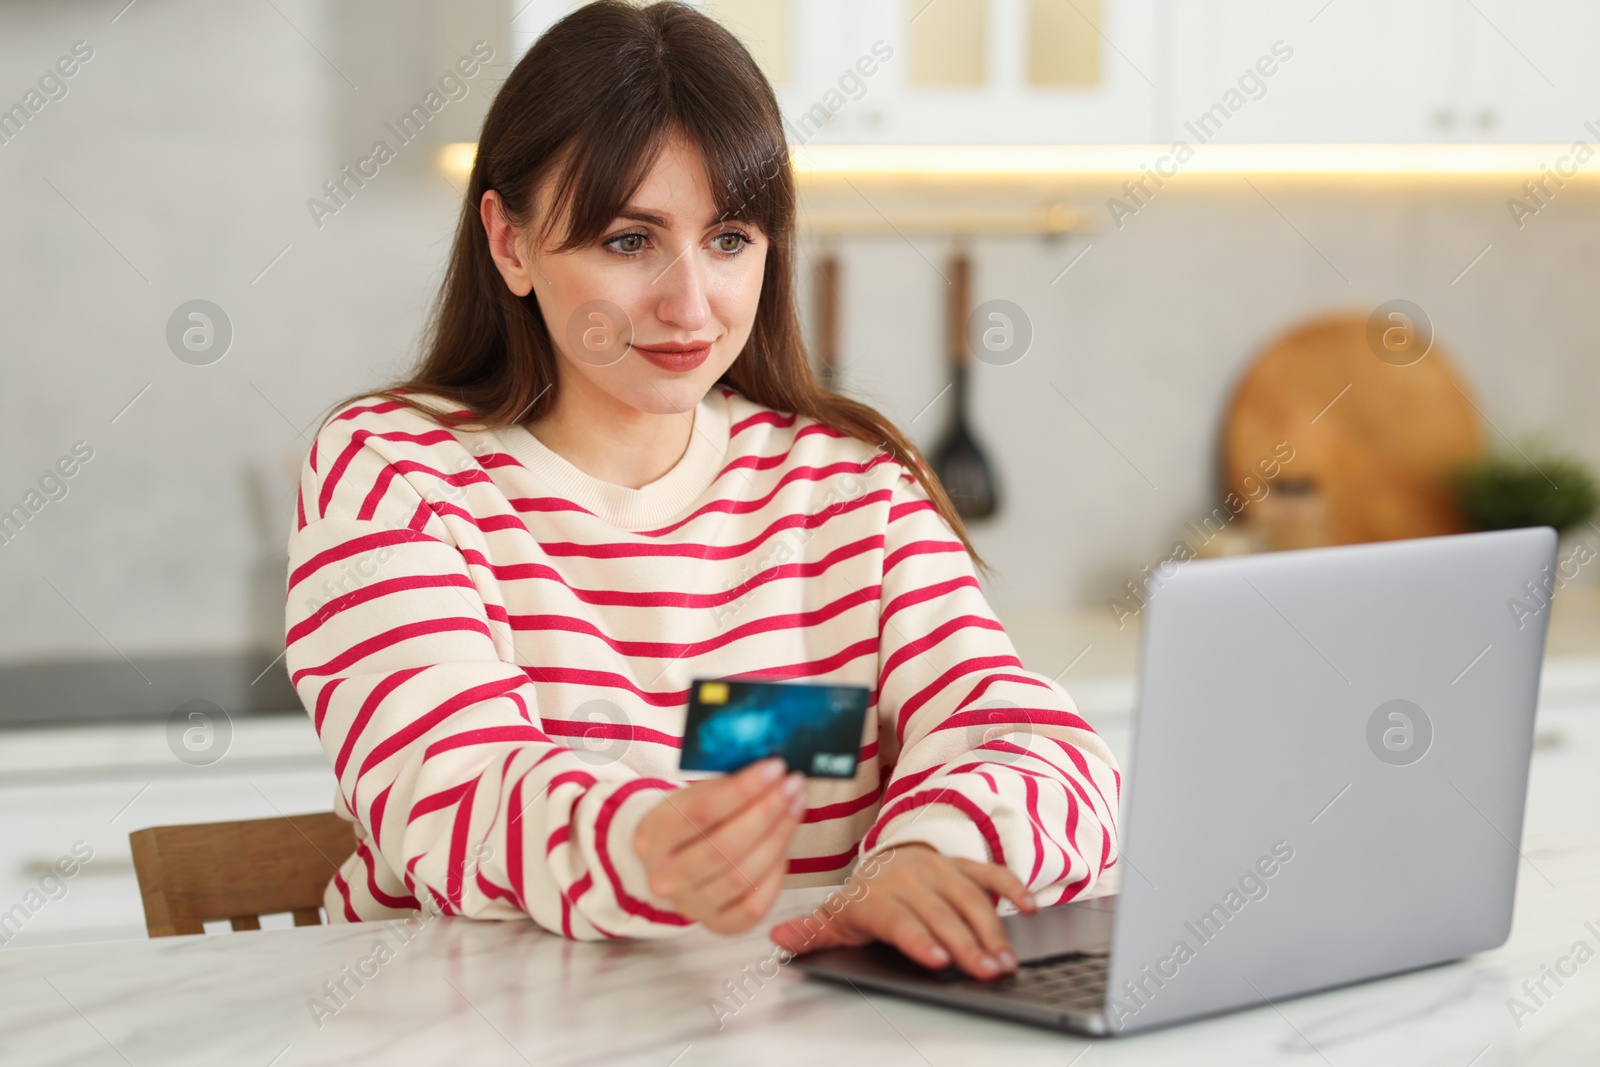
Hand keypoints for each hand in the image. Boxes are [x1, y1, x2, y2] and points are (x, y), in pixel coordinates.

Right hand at [632, 757, 805, 933]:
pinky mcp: (716, 924)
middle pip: (724, 847)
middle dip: (766, 813)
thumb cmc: (688, 821)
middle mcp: (664, 877)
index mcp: (651, 837)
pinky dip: (776, 875)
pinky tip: (785, 845)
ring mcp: (689, 906)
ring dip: (777, 838)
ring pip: (742, 876)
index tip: (774, 768)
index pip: (700, 812)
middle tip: (792, 786)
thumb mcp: (692, 796)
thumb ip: (725, 786)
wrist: (671, 861)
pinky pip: (754, 906)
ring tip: (796, 807)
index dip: (743, 790)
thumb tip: (773, 773)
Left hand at [769, 843, 1038, 980]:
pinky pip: (990, 872)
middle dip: (967, 944)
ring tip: (1007, 958)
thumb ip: (812, 933)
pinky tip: (1029, 908)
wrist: (886, 859)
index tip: (938, 960)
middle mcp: (911, 879)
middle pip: (943, 915)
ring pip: (971, 898)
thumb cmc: (864, 898)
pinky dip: (1011, 887)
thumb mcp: (835, 916)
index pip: (902, 921)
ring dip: (993, 928)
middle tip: (987, 971)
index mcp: (878, 895)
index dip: (920, 940)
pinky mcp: (963, 864)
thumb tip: (778, 937)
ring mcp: (940, 870)